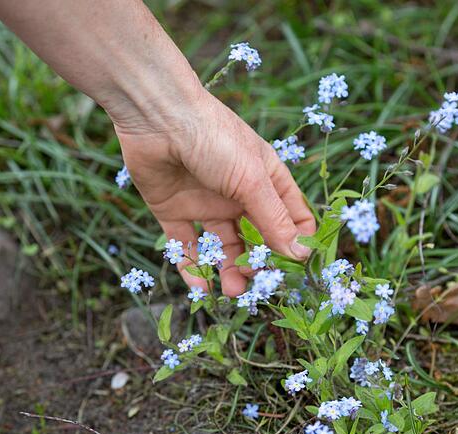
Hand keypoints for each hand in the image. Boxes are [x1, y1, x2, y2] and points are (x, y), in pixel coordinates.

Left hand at [117, 89, 315, 296]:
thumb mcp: (253, 181)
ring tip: (233, 292)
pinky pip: (186, 246)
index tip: (299, 271)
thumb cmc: (214, 138)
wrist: (156, 117)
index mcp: (265, 178)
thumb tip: (302, 256)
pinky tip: (201, 288)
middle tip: (258, 286)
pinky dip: (193, 268)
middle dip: (259, 263)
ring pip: (222, 247)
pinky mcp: (173, 211)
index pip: (292, 217)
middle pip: (256, 238)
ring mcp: (205, 202)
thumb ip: (275, 221)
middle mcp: (237, 193)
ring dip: (228, 271)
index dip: (298, 243)